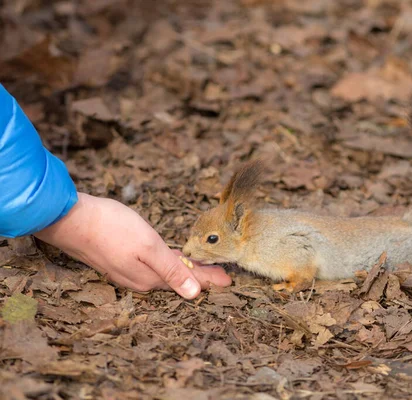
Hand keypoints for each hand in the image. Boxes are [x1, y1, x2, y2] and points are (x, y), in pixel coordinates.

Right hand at [34, 192, 231, 298]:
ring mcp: (129, 271)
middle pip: (179, 278)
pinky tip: (171, 258)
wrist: (70, 219)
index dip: (210, 279)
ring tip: (203, 268)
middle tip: (222, 275)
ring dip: (186, 270)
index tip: (230, 280)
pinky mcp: (121, 259)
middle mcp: (140, 279)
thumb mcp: (148, 247)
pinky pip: (153, 265)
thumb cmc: (110, 228)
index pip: (188, 282)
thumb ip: (171, 270)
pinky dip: (169, 262)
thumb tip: (194, 294)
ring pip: (166, 272)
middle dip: (201, 276)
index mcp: (150, 278)